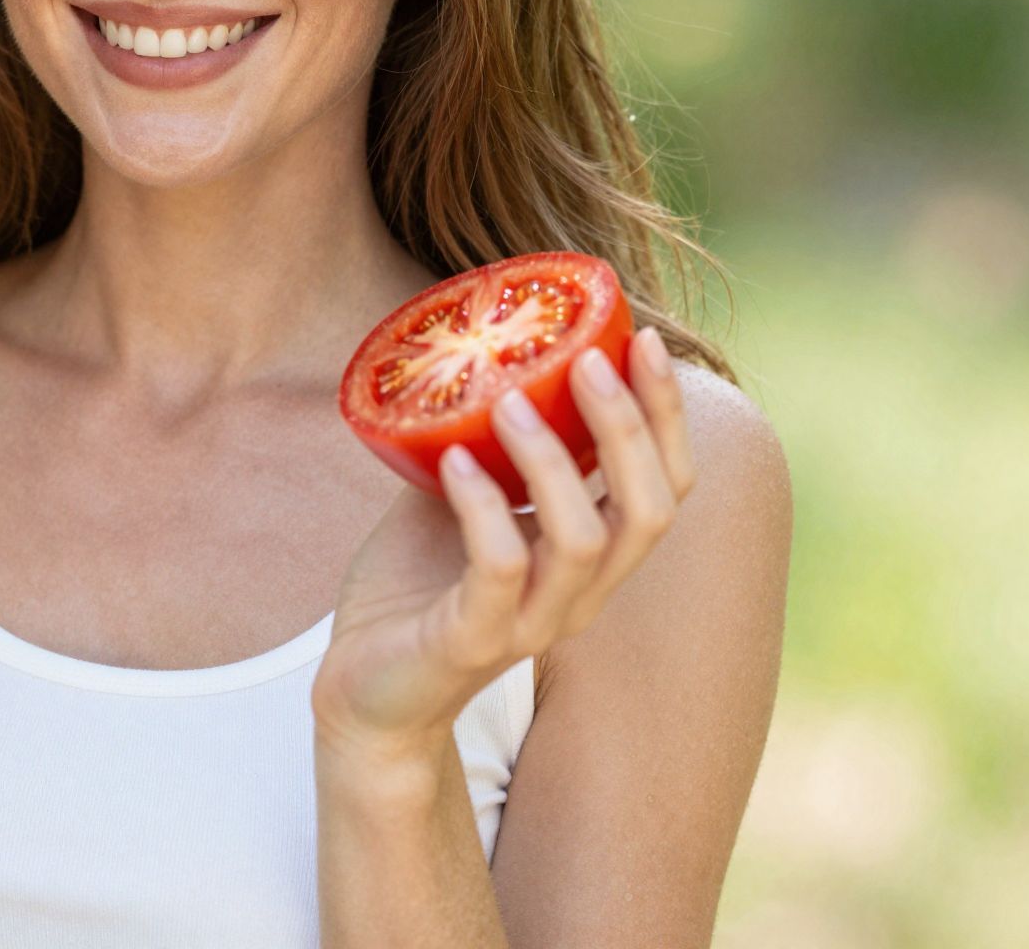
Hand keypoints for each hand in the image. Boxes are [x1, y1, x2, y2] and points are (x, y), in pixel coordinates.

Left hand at [310, 329, 696, 765]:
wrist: (362, 689)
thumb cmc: (414, 587)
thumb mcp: (457, 497)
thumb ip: (479, 438)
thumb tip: (473, 347)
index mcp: (590, 556)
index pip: (667, 485)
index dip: (666, 414)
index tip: (639, 338)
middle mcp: (580, 593)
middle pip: (649, 510)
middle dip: (629, 427)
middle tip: (584, 358)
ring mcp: (531, 622)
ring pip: (584, 540)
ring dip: (550, 460)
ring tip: (507, 400)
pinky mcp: (472, 640)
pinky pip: (498, 570)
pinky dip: (481, 506)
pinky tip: (451, 459)